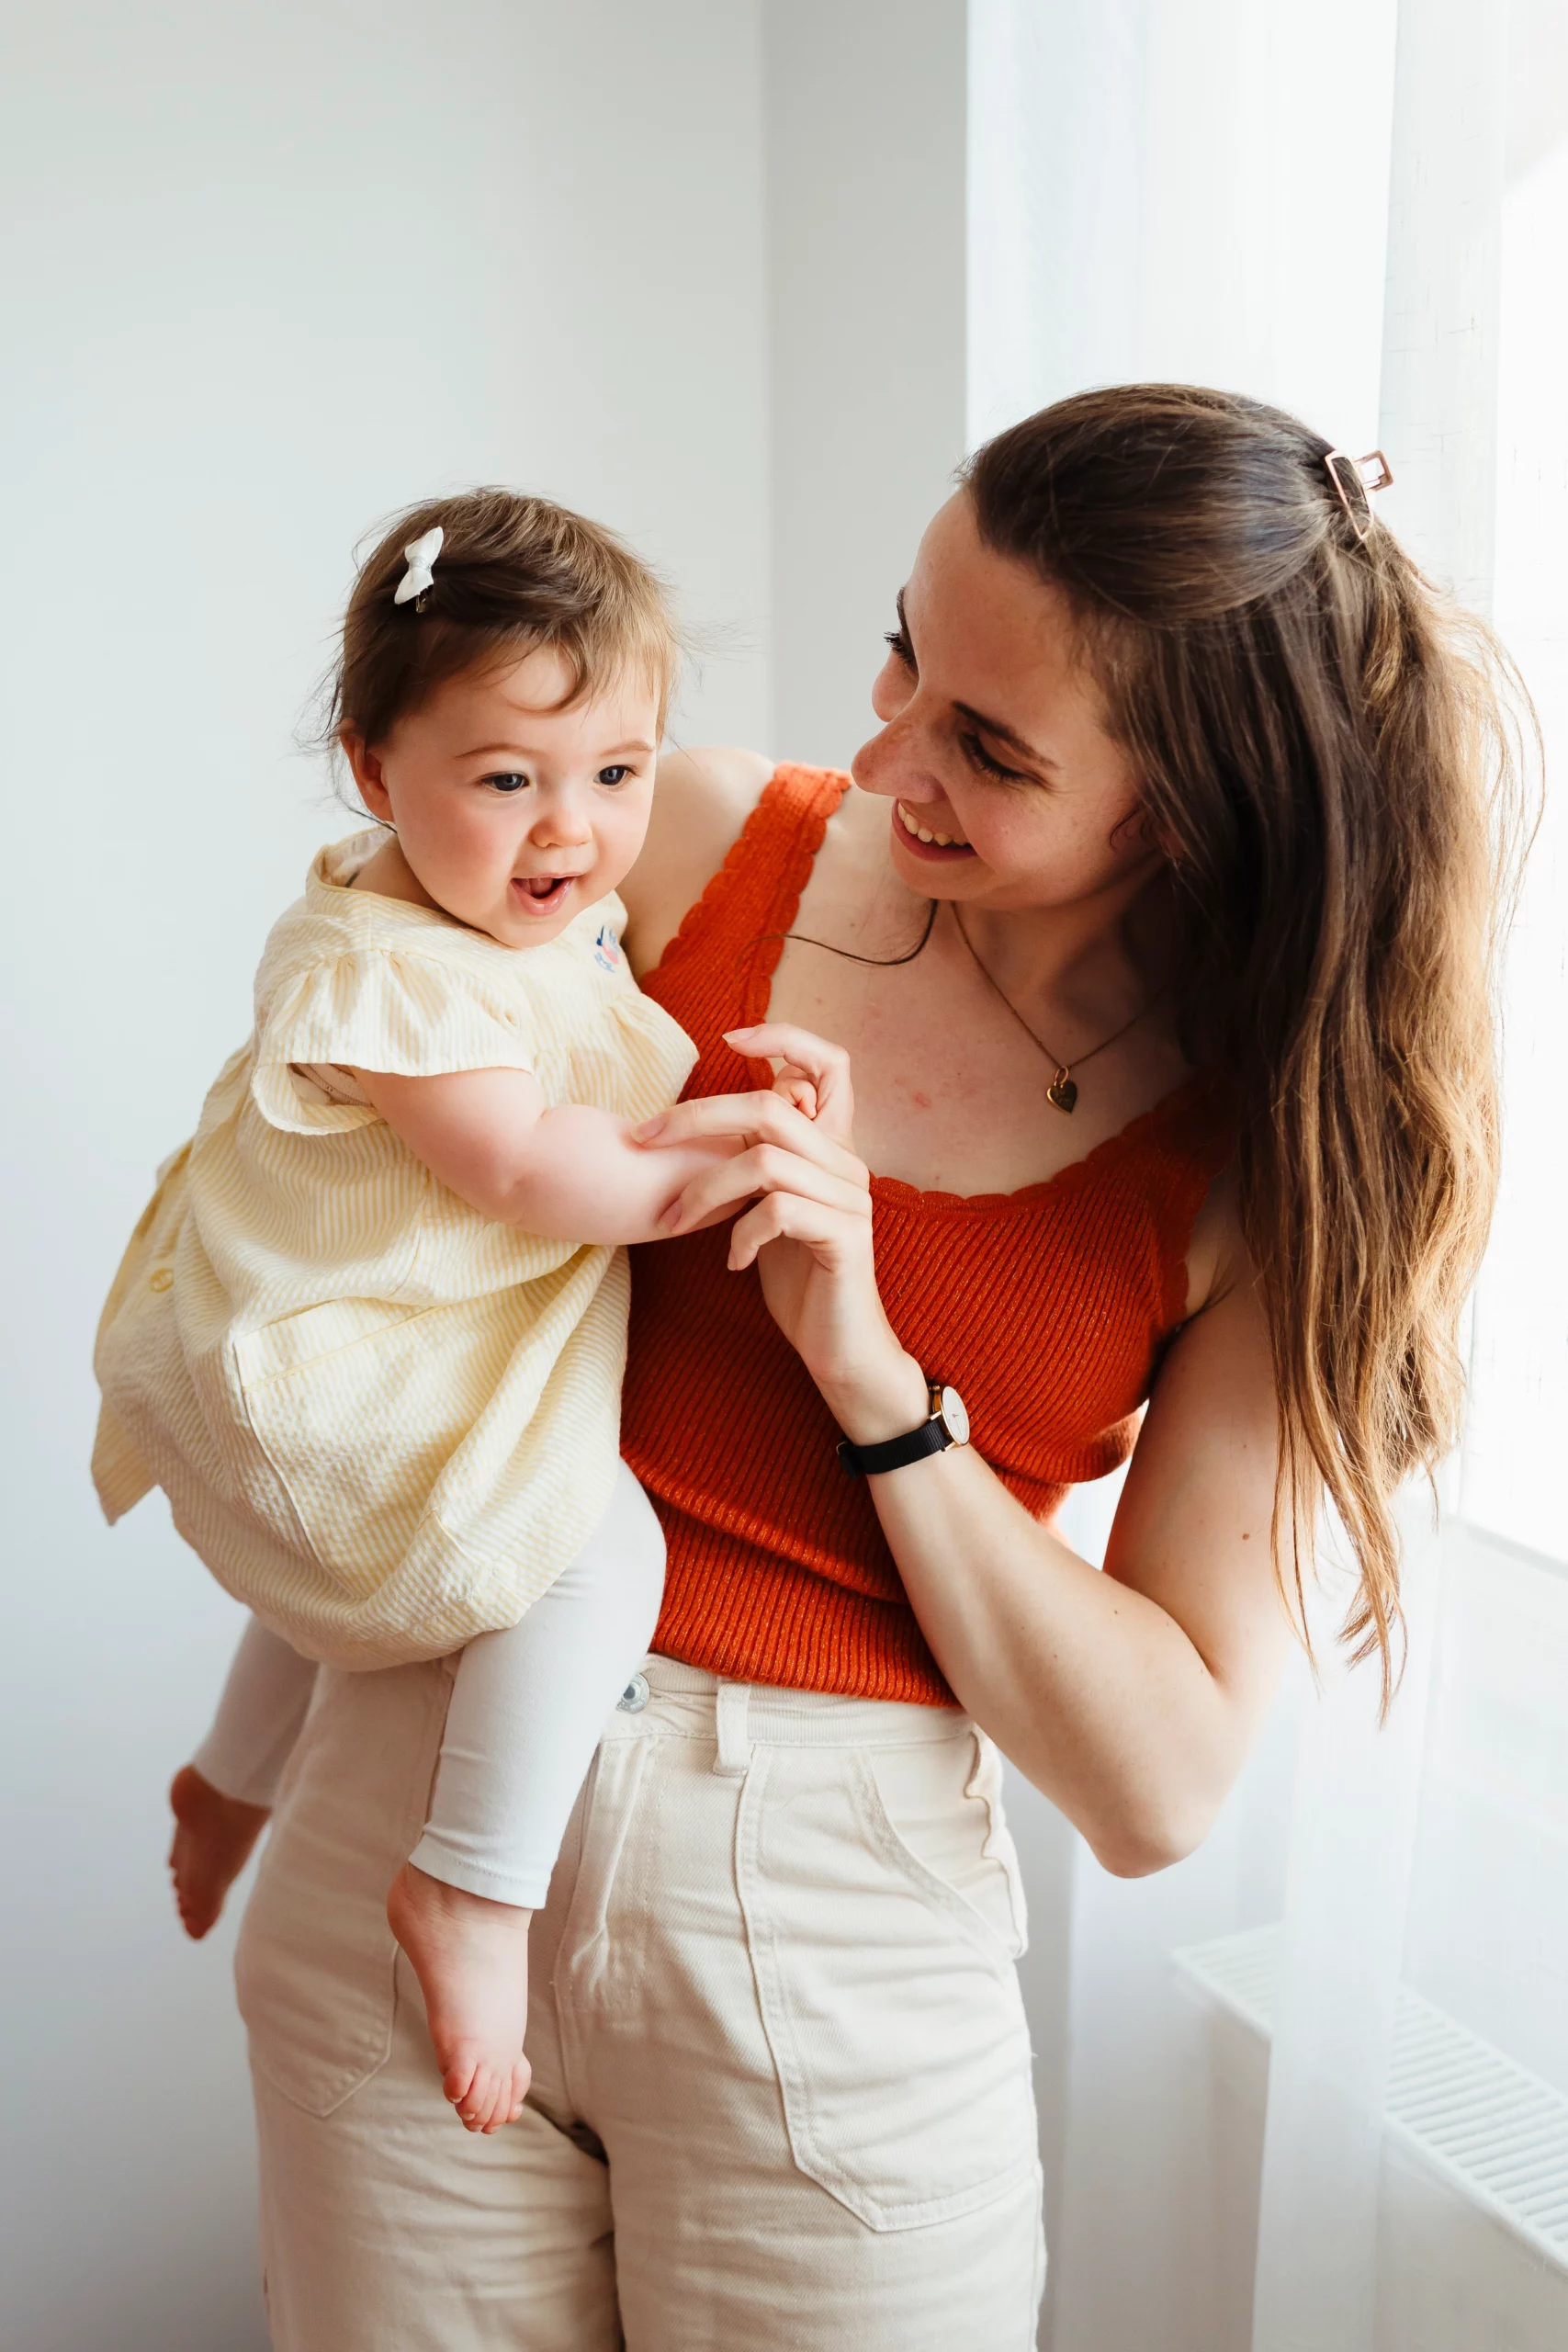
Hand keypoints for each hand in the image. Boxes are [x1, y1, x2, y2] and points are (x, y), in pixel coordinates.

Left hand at [635, 1024, 926, 1437]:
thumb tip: (705, 1125)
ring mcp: (850, 1199)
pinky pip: (778, 1211)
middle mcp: (847, 1163)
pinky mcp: (845, 1237)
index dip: (785, 1037)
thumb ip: (756, 1164)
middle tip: (643, 1139)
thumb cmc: (799, 1279)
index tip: (730, 1038)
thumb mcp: (770, 1209)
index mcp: (831, 1147)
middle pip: (768, 1108)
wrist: (842, 1347)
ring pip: (764, 1161)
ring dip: (705, 1190)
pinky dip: (741, 1234)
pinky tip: (734, 1262)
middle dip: (695, 1118)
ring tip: (678, 1223)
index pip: (831, 1064)